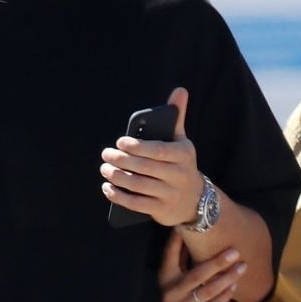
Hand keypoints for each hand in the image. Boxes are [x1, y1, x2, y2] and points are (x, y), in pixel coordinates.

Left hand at [102, 86, 204, 227]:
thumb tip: (180, 90)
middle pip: (145, 168)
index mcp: (184, 155)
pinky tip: (108, 189)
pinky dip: (120, 197)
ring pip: (139, 186)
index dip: (137, 147)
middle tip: (105, 155)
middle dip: (122, 161)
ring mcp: (171, 195)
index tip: (119, 142)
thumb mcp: (182, 142)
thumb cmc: (182, 165)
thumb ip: (177, 117)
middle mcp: (179, 175)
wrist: (195, 201)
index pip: (158, 150)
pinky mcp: (162, 210)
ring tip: (105, 169)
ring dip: (118, 178)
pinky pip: (137, 204)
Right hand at [159, 233, 244, 301]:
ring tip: (242, 267)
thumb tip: (186, 229)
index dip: (181, 240)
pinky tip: (234, 285)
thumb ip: (177, 256)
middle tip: (235, 252)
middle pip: (197, 275)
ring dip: (227, 279)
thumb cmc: (168, 297)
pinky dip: (224, 296)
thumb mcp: (167, 278)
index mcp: (164, 277)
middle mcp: (171, 292)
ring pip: (208, 291)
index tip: (198, 225)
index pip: (171, 254)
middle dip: (218, 263)